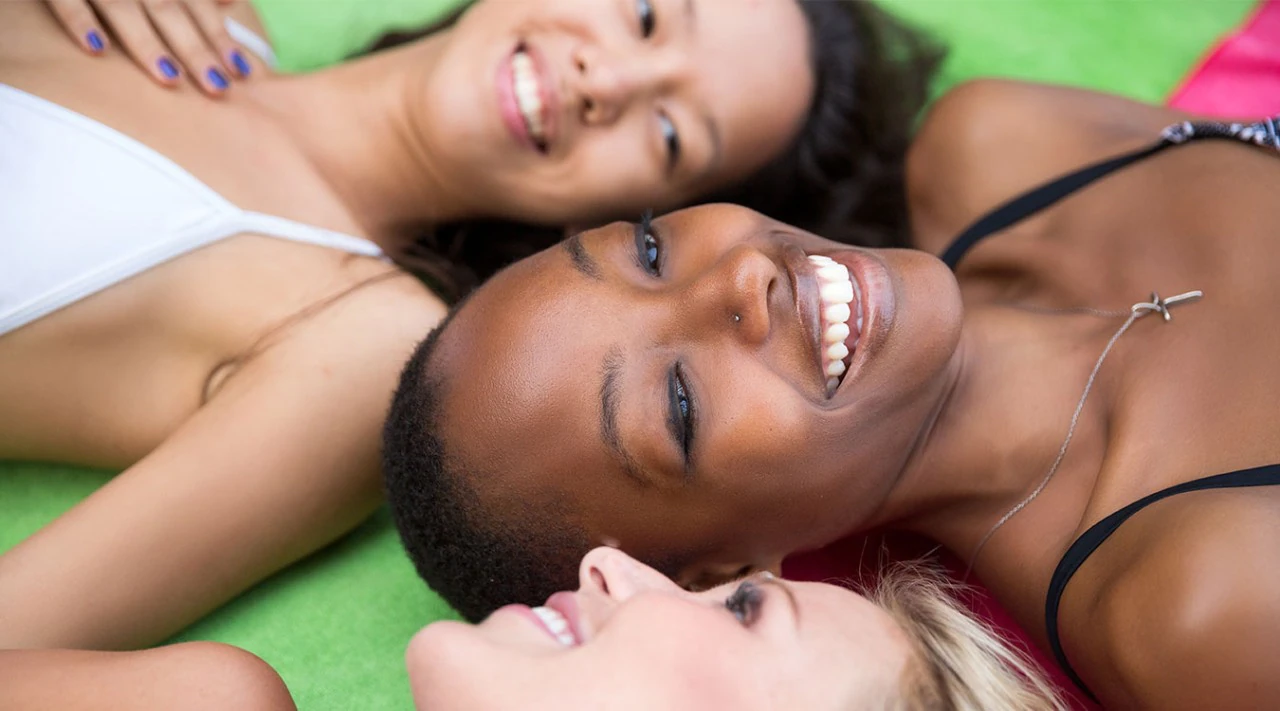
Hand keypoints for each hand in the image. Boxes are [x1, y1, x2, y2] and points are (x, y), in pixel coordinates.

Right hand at [46, 0, 250, 96]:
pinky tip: (96, 50)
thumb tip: (230, 1)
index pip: (194, 4)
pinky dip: (80, 20)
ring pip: (122, 5)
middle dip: (194, 48)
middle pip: (167, 7)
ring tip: (170, 77)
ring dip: (146, 41)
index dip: (219, 36)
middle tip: (218, 88)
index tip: (242, 72)